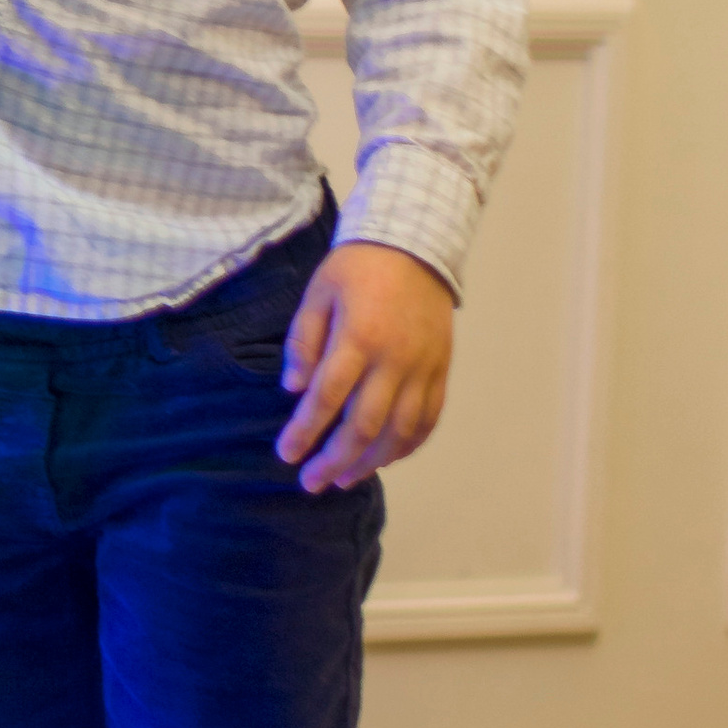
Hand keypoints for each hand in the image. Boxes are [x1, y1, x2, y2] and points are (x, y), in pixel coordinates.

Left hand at [276, 241, 454, 493]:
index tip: (286, 455)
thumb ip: (303, 342)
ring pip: (401, 431)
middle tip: (311, 483)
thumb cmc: (357, 268)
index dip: (305, 431)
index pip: (328, 398)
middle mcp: (395, 360)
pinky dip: (408, 445)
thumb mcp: (317, 294)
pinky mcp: (441, 370)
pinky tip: (386, 459)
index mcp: (358, 338)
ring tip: (344, 479)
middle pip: (365, 425)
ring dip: (371, 462)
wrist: (415, 245)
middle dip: (335, 460)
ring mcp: (423, 367)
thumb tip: (294, 390)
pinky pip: (429, 418)